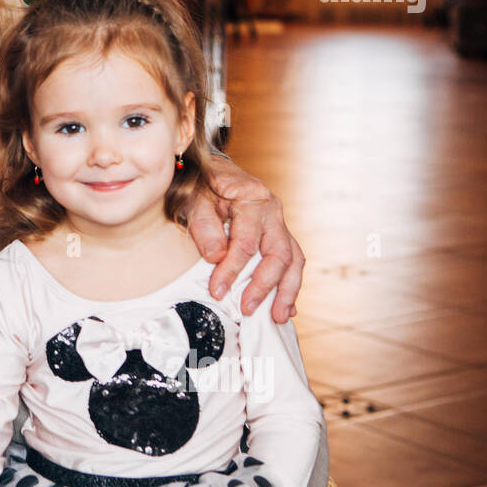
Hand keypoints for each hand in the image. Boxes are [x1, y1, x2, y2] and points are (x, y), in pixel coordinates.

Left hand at [186, 155, 303, 324]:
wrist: (214, 170)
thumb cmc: (202, 184)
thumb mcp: (194, 199)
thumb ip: (204, 226)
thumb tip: (216, 257)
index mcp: (252, 198)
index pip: (246, 242)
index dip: (232, 269)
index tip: (217, 291)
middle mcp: (272, 210)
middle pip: (278, 253)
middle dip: (264, 286)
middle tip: (247, 309)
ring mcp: (279, 222)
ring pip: (293, 260)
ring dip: (287, 291)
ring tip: (277, 317)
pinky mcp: (279, 234)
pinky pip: (292, 261)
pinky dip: (290, 285)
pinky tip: (286, 306)